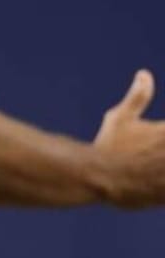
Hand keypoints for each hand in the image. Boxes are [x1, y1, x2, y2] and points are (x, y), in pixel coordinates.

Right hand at [93, 70, 164, 207]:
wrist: (99, 178)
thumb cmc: (109, 146)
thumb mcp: (120, 118)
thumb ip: (138, 96)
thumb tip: (144, 73)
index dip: (164, 133)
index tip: (159, 135)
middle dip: (162, 148)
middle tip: (153, 148)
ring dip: (162, 165)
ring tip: (153, 163)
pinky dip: (161, 184)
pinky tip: (155, 181)